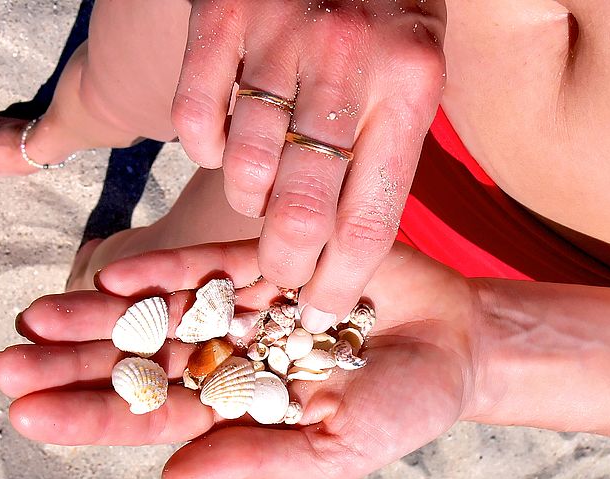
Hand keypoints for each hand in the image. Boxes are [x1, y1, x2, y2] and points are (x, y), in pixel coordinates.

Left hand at [0, 240, 474, 478]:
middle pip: (140, 363)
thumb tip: (169, 477)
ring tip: (35, 319)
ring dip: (98, 316)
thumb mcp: (335, 447)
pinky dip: (165, 272)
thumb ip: (254, 456)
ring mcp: (246, 308)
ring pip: (159, 313)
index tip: (29, 418)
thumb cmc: (404, 406)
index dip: (93, 419)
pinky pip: (210, 266)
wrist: (457, 342)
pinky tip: (112, 276)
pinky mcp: (271, 262)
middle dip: (74, 366)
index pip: (153, 418)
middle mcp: (230, 357)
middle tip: (4, 367)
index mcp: (239, 409)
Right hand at [171, 0, 446, 331]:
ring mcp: (280, 31)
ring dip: (248, 201)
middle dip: (283, 265)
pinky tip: (227, 145)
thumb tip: (346, 251)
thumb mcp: (415, 73)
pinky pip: (194, 120)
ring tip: (264, 193)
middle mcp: (347, 56)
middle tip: (277, 279)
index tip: (319, 316)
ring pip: (242, 170)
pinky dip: (206, 149)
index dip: (339, 282)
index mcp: (410, 80)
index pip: (370, 217)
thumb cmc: (386, 13)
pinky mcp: (222, 11)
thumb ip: (389, 148)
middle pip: (299, 209)